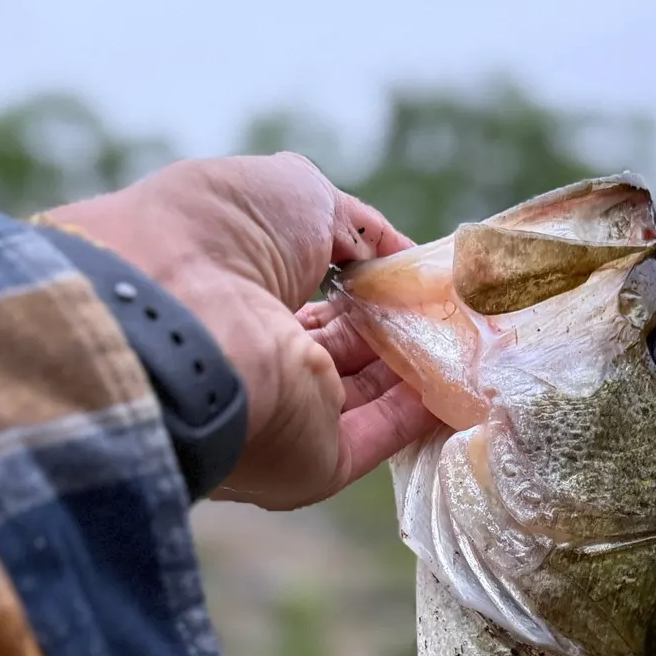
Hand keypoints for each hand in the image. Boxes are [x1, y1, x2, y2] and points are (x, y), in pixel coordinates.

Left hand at [44, 154, 437, 509]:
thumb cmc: (220, 234)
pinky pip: (380, 436)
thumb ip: (355, 226)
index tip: (423, 277)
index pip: (314, 296)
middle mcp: (253, 354)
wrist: (179, 318)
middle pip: (345, 347)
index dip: (370, 286)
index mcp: (232, 291)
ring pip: (367, 392)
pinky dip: (424, 410)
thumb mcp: (295, 195)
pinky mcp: (310, 460)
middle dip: (402, 327)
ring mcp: (279, 410)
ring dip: (421, 365)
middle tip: (460, 308)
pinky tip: (464, 379)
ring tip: (476, 335)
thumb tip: (400, 259)